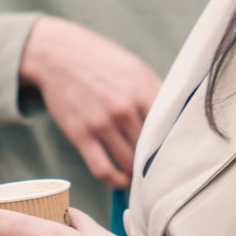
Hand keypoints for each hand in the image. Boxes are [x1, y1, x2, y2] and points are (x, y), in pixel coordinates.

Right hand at [18, 16, 159, 188]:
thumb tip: (175, 119)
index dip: (174, 147)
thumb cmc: (100, 60)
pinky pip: (102, 168)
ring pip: (129, 163)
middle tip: (158, 169)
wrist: (58, 54)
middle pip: (150, 150)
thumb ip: (156, 93)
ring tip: (140, 174)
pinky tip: (120, 180)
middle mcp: (125, 109)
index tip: (176, 156)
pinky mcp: (81, 134)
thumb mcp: (135, 69)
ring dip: (136, 173)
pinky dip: (114, 180)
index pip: (170, 131)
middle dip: (154, 162)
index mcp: (144, 91)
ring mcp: (102, 123)